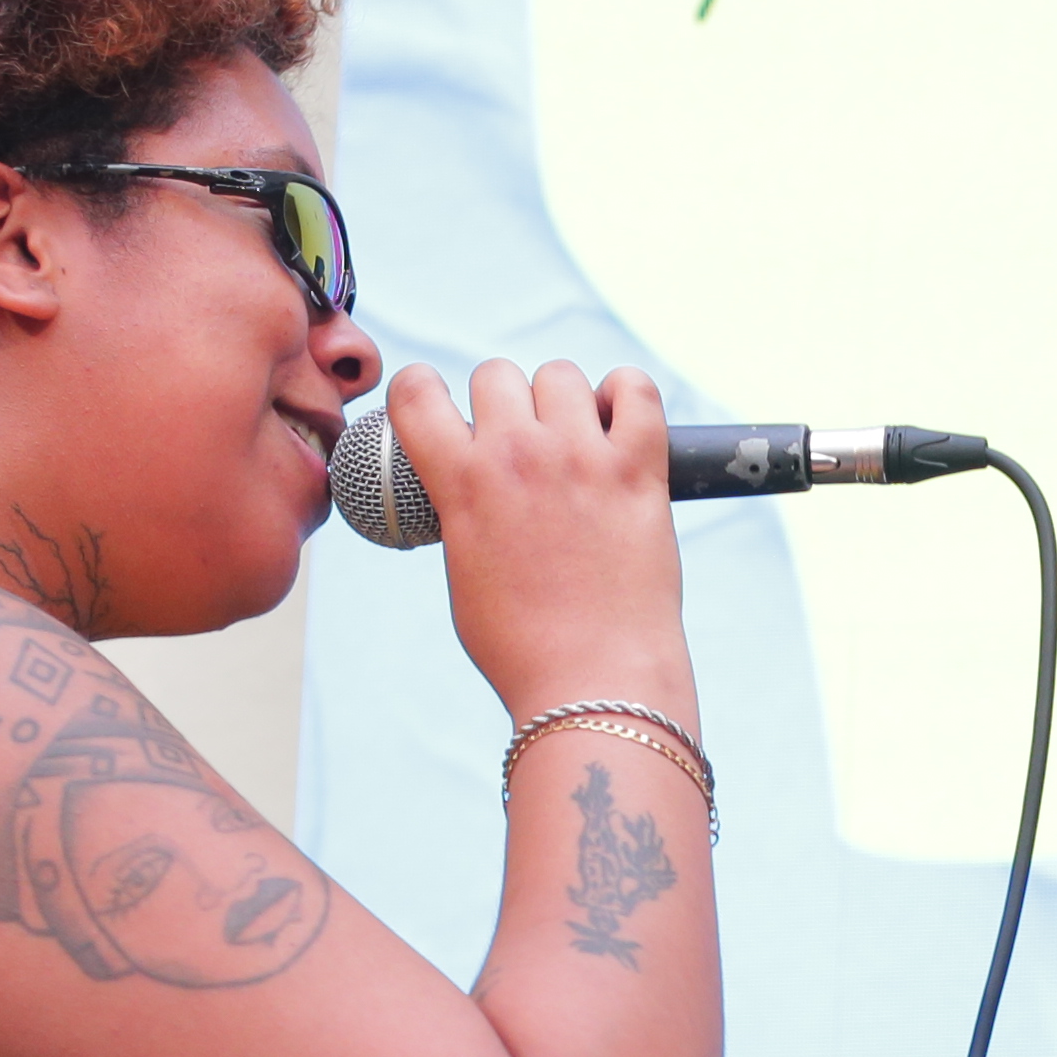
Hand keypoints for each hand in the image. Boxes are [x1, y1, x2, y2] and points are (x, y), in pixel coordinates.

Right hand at [383, 357, 697, 728]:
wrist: (594, 683)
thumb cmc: (523, 647)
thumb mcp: (463, 572)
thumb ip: (462, 510)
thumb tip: (472, 482)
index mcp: (461, 483)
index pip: (416, 391)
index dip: (424, 393)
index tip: (442, 415)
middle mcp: (518, 456)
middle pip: (496, 374)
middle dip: (503, 404)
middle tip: (521, 449)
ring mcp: (582, 457)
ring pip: (561, 374)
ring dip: (563, 401)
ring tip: (574, 442)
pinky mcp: (640, 469)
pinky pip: (636, 388)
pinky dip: (625, 395)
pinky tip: (618, 425)